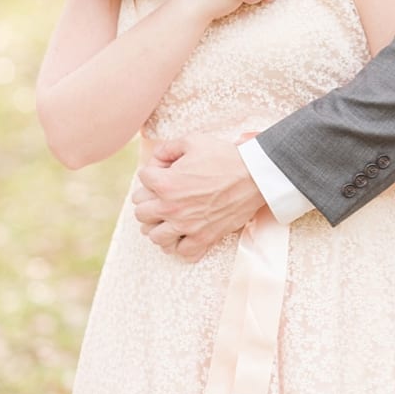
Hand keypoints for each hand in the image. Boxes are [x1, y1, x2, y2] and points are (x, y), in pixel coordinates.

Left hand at [132, 134, 264, 261]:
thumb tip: (157, 156)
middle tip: (162, 195)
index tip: (164, 170)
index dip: (152, 171)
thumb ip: (169, 147)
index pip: (142, 179)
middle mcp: (171, 208)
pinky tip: (183, 233)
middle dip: (149, 200)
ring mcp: (186, 226)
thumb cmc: (224, 157)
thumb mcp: (194, 141)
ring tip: (168, 217)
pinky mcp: (203, 238)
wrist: (254, 176)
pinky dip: (178, 245)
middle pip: (141, 212)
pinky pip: (180, 252)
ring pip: (154, 236)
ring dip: (158, 225)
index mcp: (166, 183)